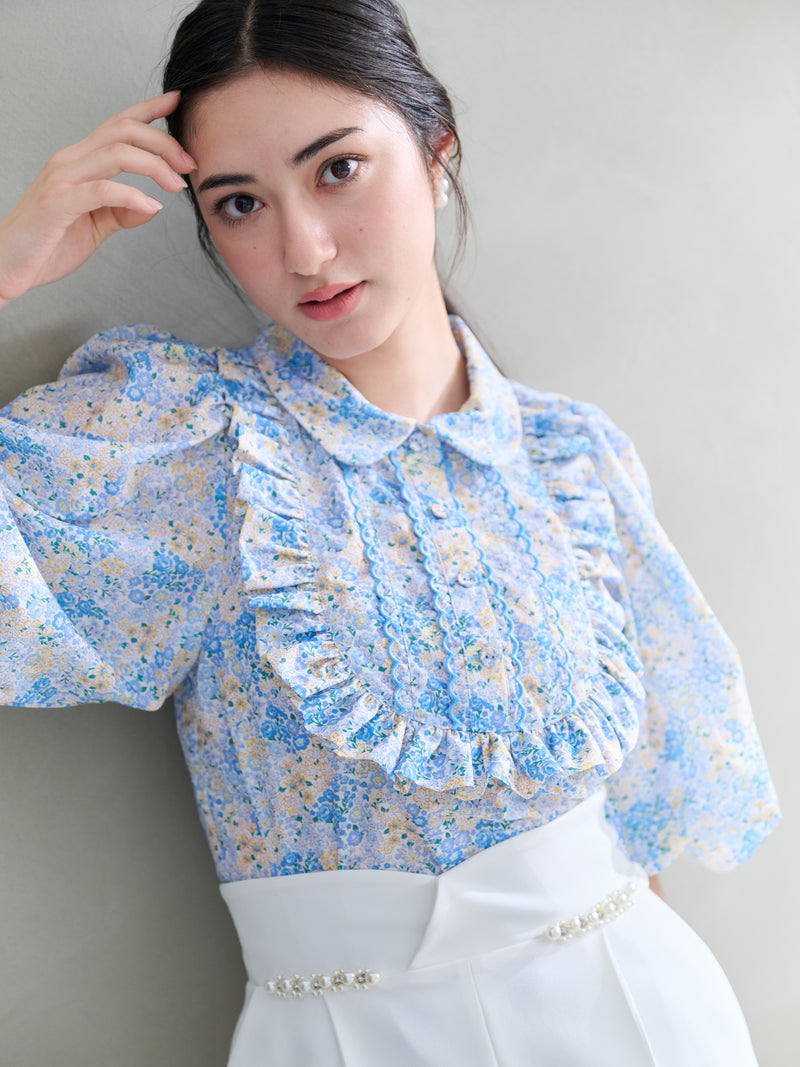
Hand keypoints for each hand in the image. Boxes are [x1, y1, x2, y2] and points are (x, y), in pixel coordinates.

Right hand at [0, 91, 194, 305]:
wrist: (7, 267)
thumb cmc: (47, 244)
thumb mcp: (95, 225)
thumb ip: (121, 211)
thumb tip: (152, 205)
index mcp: (79, 162)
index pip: (117, 125)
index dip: (149, 110)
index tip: (177, 101)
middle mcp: (69, 161)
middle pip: (123, 131)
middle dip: (163, 142)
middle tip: (189, 163)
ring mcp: (61, 179)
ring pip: (116, 154)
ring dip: (154, 166)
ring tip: (177, 185)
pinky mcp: (57, 202)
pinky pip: (101, 190)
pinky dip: (132, 196)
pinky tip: (152, 207)